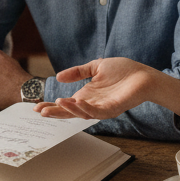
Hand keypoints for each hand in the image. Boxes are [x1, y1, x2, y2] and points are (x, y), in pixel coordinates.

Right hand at [36, 57, 179, 119]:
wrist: (143, 75)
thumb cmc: (123, 71)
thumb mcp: (95, 67)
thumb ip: (78, 71)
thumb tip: (58, 76)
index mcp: (87, 95)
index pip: (65, 103)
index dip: (51, 105)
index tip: (36, 106)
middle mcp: (92, 104)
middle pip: (70, 112)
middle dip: (55, 112)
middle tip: (40, 111)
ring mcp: (102, 108)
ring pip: (81, 113)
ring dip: (68, 109)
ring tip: (56, 102)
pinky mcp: (112, 108)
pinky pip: (96, 111)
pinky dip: (84, 108)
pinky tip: (75, 101)